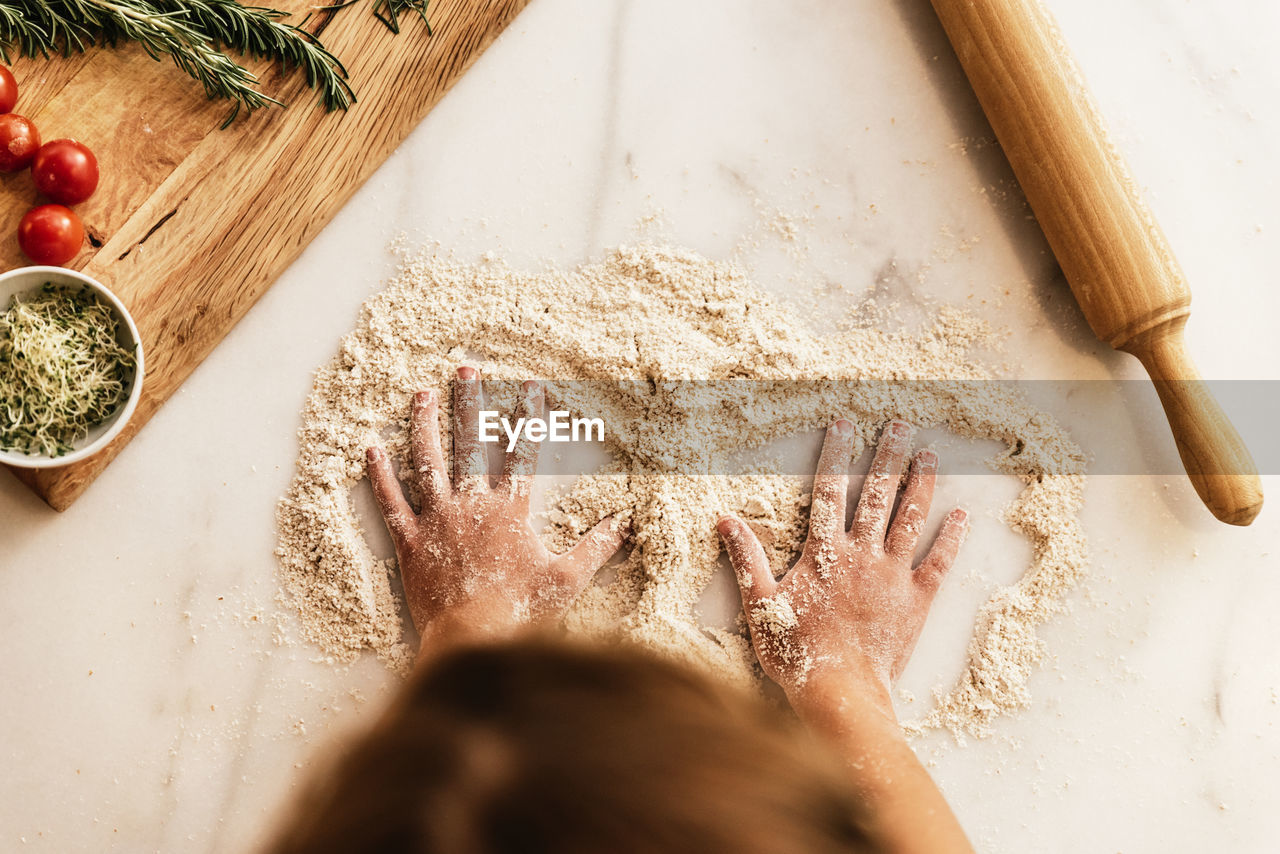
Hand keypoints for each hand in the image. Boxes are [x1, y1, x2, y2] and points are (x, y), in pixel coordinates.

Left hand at [366, 367, 626, 653]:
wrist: (471, 640)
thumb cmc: (520, 612)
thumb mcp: (568, 579)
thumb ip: (596, 547)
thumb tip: (624, 523)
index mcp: (510, 511)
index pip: (521, 455)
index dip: (525, 419)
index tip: (528, 386)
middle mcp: (471, 507)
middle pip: (469, 446)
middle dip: (469, 405)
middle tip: (465, 369)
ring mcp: (436, 522)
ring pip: (427, 464)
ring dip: (425, 426)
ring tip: (422, 394)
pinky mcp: (409, 544)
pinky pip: (391, 504)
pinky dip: (380, 477)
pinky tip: (372, 449)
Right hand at [717, 419, 967, 721]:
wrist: (840, 691)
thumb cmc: (796, 651)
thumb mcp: (760, 602)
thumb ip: (745, 558)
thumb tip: (724, 519)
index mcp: (825, 552)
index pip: (829, 491)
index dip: (837, 454)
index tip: (845, 424)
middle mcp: (862, 555)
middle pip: (877, 494)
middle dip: (888, 455)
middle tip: (900, 424)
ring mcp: (893, 576)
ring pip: (911, 519)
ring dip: (921, 484)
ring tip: (930, 455)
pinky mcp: (917, 601)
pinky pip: (939, 563)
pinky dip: (951, 539)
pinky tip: (962, 516)